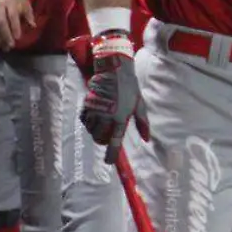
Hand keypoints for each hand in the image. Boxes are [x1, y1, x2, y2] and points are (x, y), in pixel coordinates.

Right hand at [0, 0, 37, 49]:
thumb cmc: (19, 2)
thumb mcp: (27, 6)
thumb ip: (29, 16)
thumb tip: (33, 26)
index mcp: (11, 4)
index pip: (12, 16)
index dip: (15, 27)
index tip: (18, 38)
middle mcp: (0, 8)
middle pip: (1, 22)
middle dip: (6, 35)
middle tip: (11, 45)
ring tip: (3, 48)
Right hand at [80, 30, 146, 152]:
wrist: (114, 70)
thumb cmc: (129, 87)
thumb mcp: (139, 105)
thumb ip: (142, 123)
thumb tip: (146, 139)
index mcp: (121, 118)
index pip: (114, 141)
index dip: (111, 154)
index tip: (109, 162)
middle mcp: (107, 117)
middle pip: (99, 138)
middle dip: (103, 140)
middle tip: (107, 137)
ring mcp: (95, 111)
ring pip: (91, 130)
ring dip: (96, 131)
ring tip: (102, 124)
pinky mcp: (87, 104)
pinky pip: (84, 120)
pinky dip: (88, 122)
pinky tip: (94, 117)